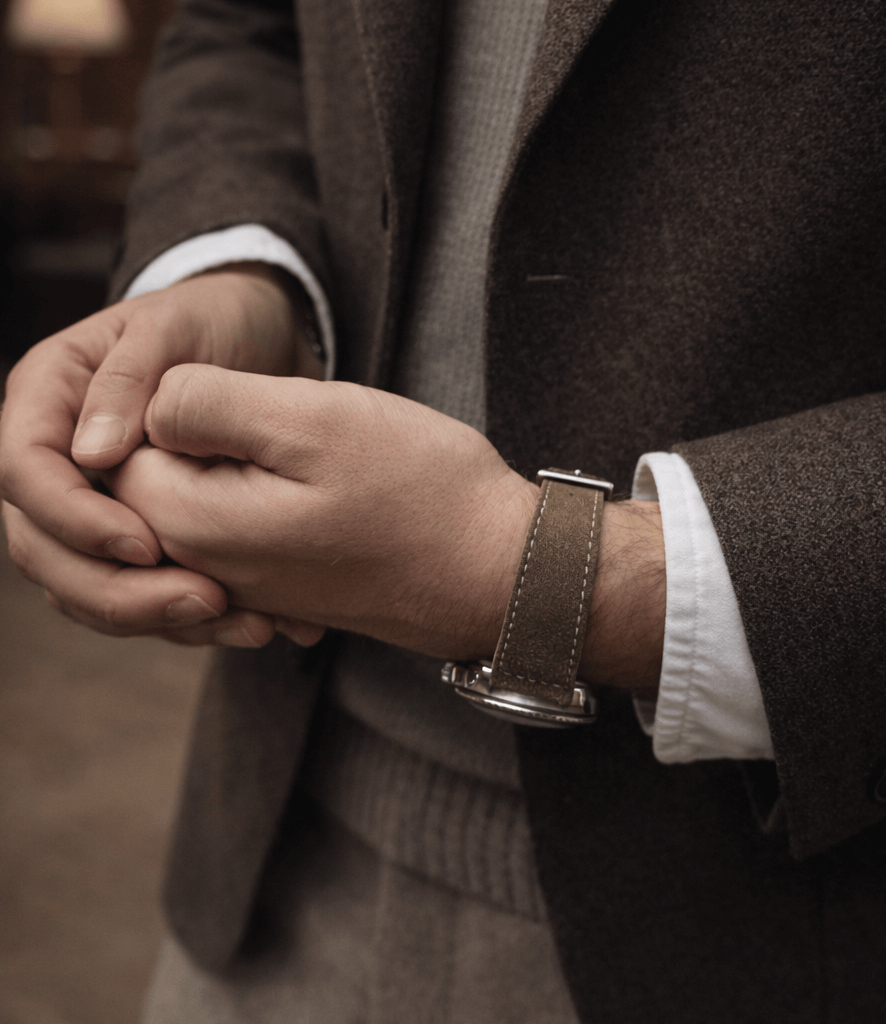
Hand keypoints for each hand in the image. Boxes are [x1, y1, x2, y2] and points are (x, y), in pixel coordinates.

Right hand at [0, 266, 324, 646]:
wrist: (257, 338)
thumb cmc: (211, 322)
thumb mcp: (175, 327)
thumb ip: (130, 377)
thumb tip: (88, 455)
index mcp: (46, 399)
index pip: (24, 474)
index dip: (76, 519)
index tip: (148, 544)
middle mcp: (55, 459)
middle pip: (42, 548)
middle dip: (115, 590)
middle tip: (203, 601)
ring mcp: (89, 503)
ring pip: (84, 586)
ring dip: (153, 618)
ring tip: (236, 621)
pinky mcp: (134, 535)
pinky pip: (136, 592)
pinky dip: (183, 619)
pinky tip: (248, 622)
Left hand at [108, 365, 666, 687]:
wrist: (497, 570)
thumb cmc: (419, 490)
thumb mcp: (313, 418)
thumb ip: (208, 403)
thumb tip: (149, 404)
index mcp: (199, 523)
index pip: (115, 451)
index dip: (163, 402)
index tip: (235, 393)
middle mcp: (209, 569)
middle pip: (148, 485)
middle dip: (189, 435)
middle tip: (274, 415)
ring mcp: (249, 588)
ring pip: (196, 507)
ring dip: (232, 465)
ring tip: (306, 450)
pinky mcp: (286, 592)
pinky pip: (238, 537)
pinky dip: (263, 501)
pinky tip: (320, 488)